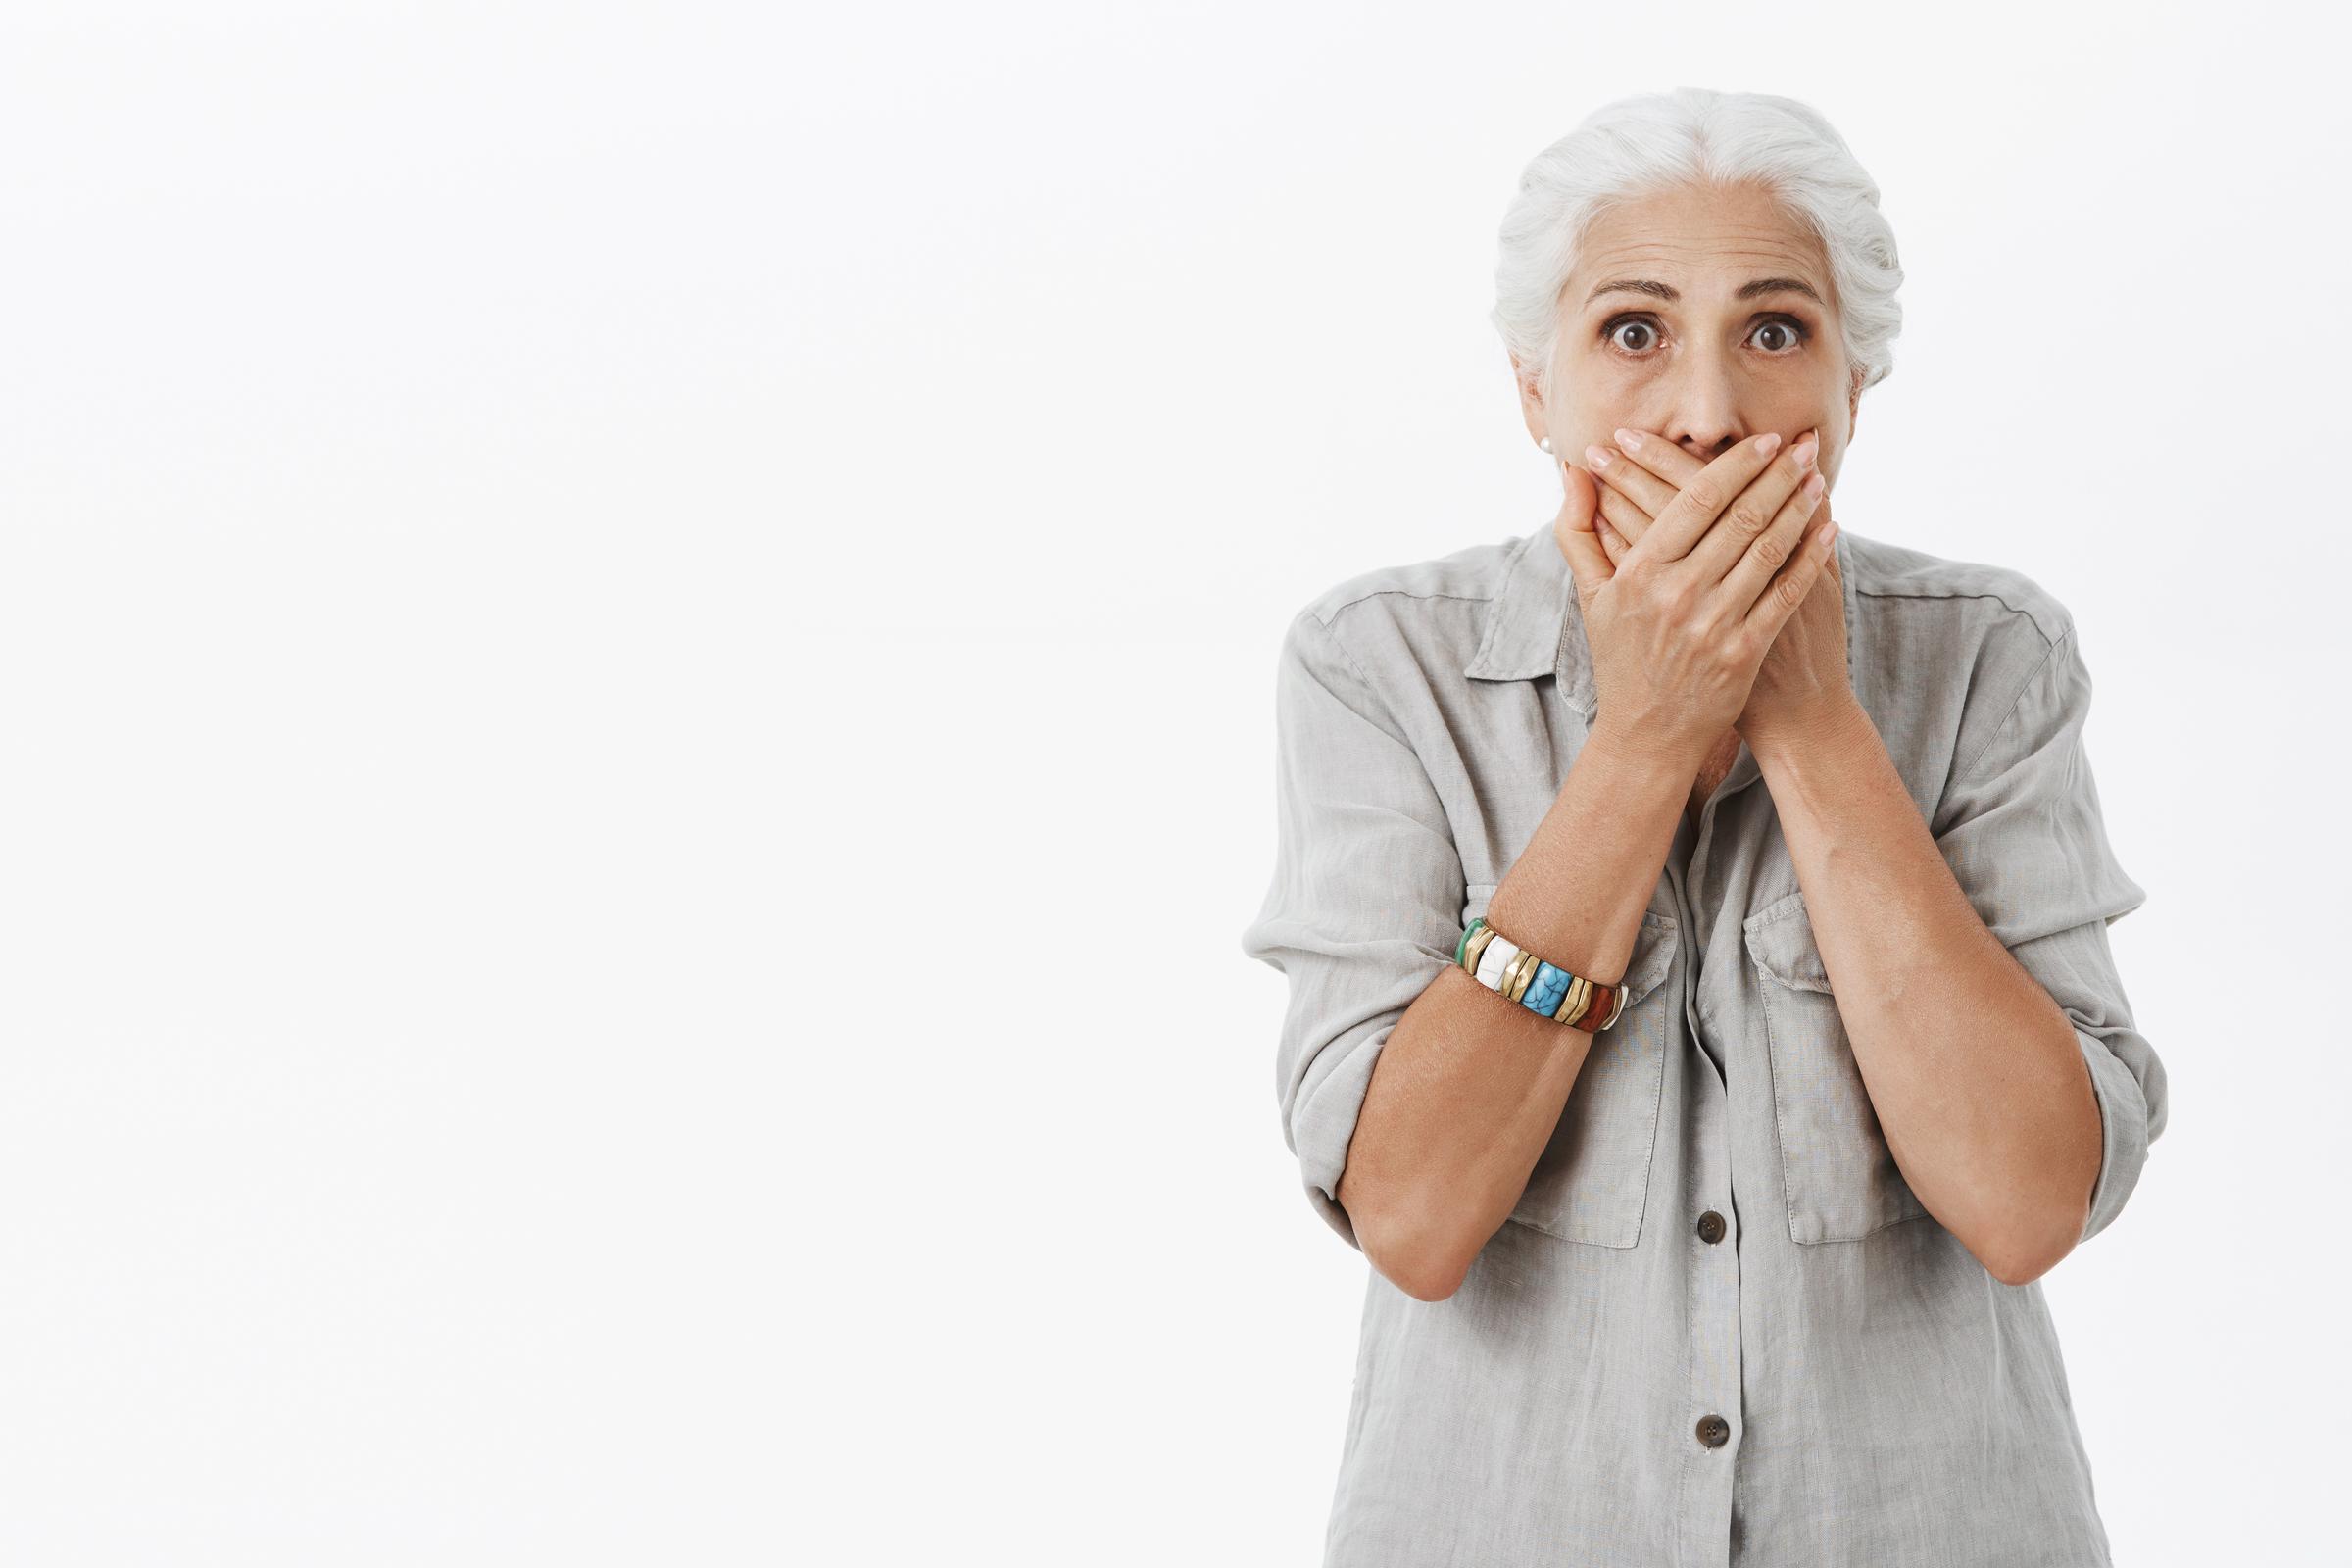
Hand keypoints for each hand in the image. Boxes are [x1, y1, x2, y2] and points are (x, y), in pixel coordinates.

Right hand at [1550, 429, 1839, 771]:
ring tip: (1817, 478)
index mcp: (1640, 572)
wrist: (1646, 734)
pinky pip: (1786, 592)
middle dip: (1778, 474)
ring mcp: (1713, 625)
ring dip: (1800, 507)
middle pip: (1740, 516)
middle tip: (1804, 446)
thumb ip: (1577, 529)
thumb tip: (1574, 470)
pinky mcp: (1744, 653)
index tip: (1765, 440)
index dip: (1737, 464)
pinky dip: (1811, 557)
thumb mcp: (1589, 595)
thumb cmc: (1619, 657)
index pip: (1697, 499)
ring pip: (1768, 548)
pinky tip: (1828, 530)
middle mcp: (1677, 594)